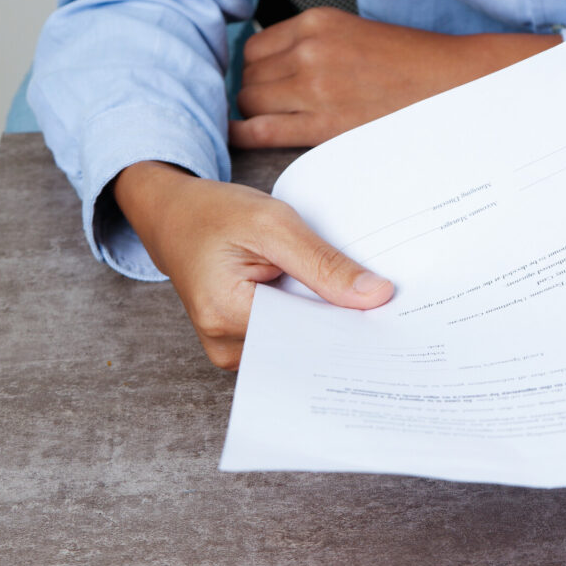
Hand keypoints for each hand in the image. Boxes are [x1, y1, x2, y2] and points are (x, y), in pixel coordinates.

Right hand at [114, 161, 393, 369]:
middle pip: (305, 347)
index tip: (392, 318)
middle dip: (345, 326)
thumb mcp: (273, 223)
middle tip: (391, 311)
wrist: (174, 216)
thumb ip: (324, 263)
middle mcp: (226, 345)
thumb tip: (376, 296)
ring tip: (363, 305)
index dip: (351, 325)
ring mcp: (233, 350)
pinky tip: (335, 308)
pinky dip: (312, 321)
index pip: (307, 336)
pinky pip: (290, 340)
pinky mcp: (244, 345)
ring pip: (300, 345)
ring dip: (329, 323)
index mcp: (226, 314)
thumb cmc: (215, 214)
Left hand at [230, 7, 559, 147]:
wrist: (451, 85)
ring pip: (250, 101)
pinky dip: (245, 134)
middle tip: (275, 110)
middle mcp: (310, 50)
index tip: (267, 85)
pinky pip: (261, 129)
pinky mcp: (323, 123)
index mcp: (318, 23)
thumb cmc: (412, 65)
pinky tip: (245, 138)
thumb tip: (281, 68)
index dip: (258, 70)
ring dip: (255, 115)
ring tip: (276, 125)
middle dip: (256, 94)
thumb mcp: (356, 34)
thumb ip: (316, 45)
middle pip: (250, 76)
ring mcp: (315, 86)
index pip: (256, 48)